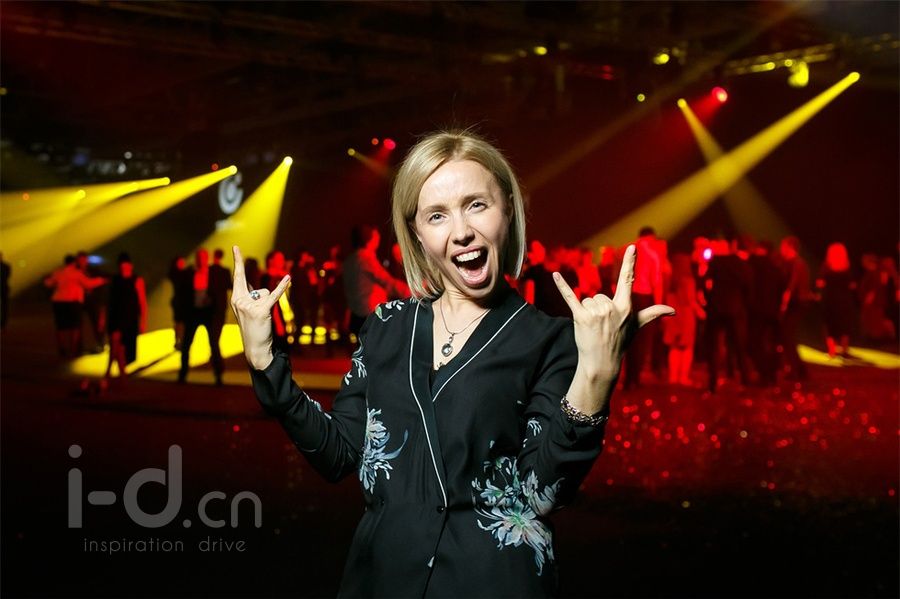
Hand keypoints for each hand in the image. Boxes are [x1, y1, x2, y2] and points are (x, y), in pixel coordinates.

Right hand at [230, 245, 289, 369]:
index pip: (237, 277)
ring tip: (263, 317)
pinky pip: (274, 295)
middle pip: (252, 284)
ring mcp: (249, 306)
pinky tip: (288, 278)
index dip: (237, 262)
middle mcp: (239, 301)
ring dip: (268, 303)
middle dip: (238, 261)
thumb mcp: (247, 310)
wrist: (256, 348)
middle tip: (235, 246)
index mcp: (236, 300)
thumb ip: (250, 297)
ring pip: (266, 293)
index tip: (235, 247)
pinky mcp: (261, 310)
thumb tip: (256, 287)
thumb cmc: (254, 328)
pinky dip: (282, 287)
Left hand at [553, 244, 673, 383]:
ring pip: (587, 300)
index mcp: (626, 307)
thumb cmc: (620, 342)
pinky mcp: (580, 317)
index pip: (627, 280)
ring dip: (587, 312)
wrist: (602, 363)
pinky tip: (555, 275)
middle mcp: (611, 308)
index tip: (631, 247)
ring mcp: (596, 313)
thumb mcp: (637, 326)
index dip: (629, 263)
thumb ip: (653, 313)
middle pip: (599, 295)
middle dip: (598, 309)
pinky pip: (570, 296)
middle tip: (601, 327)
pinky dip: (562, 286)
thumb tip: (673, 311)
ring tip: (593, 328)